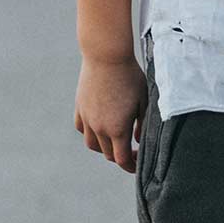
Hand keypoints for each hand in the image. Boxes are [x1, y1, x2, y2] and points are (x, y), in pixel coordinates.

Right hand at [75, 55, 146, 172]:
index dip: (131, 166)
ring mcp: (86, 119)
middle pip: (108, 153)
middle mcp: (98, 128)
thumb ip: (142, 124)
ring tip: (115, 139)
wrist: (106, 56)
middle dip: (120, 156)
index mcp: (117, 128)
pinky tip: (100, 126)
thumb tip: (137, 140)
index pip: (121, 159)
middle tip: (131, 149)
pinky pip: (82, 129)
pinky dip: (91, 132)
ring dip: (104, 146)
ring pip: (93, 144)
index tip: (138, 165)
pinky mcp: (79, 108)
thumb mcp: (143, 99)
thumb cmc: (130, 76)